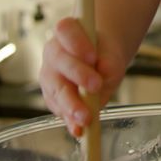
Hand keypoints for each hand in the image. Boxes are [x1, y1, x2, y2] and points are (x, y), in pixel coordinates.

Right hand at [38, 17, 126, 136]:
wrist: (99, 62)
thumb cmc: (102, 54)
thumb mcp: (111, 53)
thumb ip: (109, 60)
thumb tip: (104, 70)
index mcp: (66, 32)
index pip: (66, 30)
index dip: (77, 42)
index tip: (92, 56)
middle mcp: (53, 53)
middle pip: (60, 61)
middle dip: (77, 75)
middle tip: (95, 86)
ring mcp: (49, 76)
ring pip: (56, 89)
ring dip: (71, 104)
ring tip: (86, 118)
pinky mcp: (52, 97)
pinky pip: (59, 109)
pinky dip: (70, 120)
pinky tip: (79, 130)